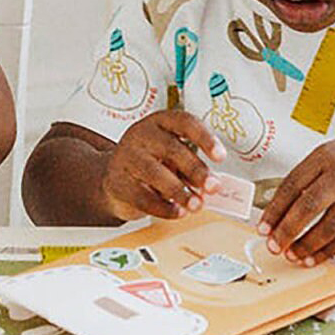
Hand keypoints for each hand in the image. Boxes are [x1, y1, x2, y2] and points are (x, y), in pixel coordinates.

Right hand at [103, 111, 223, 222]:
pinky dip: (164, 208)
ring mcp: (127, 157)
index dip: (205, 138)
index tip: (220, 156)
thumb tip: (211, 184)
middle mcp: (142, 135)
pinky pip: (144, 197)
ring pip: (156, 174)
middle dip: (196, 170)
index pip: (185, 122)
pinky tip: (178, 212)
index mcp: (161, 122)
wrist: (114, 174)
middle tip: (213, 187)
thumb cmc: (150, 161)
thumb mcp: (171, 154)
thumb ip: (190, 165)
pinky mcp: (118, 182)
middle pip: (172, 149)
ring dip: (181, 192)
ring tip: (196, 205)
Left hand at [260, 136, 334, 264]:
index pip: (293, 184)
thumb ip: (308, 177)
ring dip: (306, 245)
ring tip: (292, 255)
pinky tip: (314, 257)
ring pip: (328, 226)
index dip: (275, 209)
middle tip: (274, 246)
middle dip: (287, 230)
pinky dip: (328, 250)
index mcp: (327, 155)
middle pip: (308, 205)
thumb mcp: (332, 156)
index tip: (263, 227)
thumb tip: (279, 213)